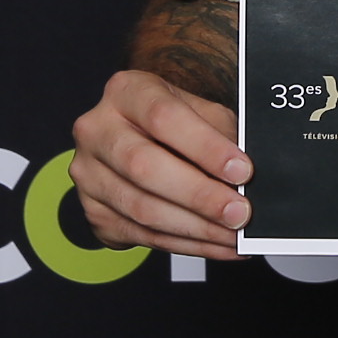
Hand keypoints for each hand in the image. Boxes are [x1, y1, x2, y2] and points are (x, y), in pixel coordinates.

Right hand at [67, 69, 251, 259]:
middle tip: (238, 212)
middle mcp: (97, 130)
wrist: (138, 139)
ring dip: (195, 228)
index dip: (205, 147)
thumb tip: (247, 175)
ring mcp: (89, 174)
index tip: (241, 170)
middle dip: (199, 195)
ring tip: (233, 235)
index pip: (164, 117)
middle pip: (144, 166)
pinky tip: (216, 244)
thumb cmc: (176, 122)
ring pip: (142, 208)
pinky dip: (186, 244)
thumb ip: (222, 136)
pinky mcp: (95, 211)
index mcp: (126, 92)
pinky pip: (142, 235)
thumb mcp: (201, 112)